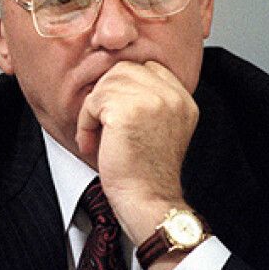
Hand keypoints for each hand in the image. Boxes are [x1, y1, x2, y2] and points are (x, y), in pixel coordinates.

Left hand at [75, 60, 198, 244]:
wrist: (149, 202)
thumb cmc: (147, 173)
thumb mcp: (160, 129)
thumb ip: (149, 101)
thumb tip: (114, 80)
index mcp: (183, 99)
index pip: (148, 68)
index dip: (124, 86)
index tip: (115, 112)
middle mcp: (172, 96)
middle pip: (124, 70)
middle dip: (106, 95)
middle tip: (101, 125)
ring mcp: (151, 101)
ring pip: (106, 83)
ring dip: (93, 110)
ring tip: (96, 137)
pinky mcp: (127, 111)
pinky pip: (93, 101)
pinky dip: (85, 122)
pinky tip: (91, 143)